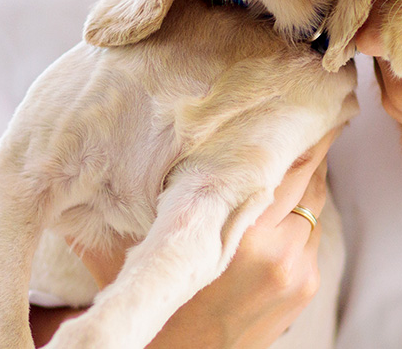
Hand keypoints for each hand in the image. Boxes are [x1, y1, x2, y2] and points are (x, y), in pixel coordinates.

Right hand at [35, 129, 338, 348]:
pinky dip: (302, 207)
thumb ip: (104, 209)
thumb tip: (87, 154)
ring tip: (291, 142)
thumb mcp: (117, 259)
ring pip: (314, 195)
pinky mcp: (306, 286)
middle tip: (296, 101)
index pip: (276, 155)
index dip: (283, 121)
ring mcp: (296, 268)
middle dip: (301, 136)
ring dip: (305, 170)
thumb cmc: (148, 312)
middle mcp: (272, 248)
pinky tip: (284, 195)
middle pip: (306, 168)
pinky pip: (313, 228)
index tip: (284, 90)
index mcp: (224, 233)